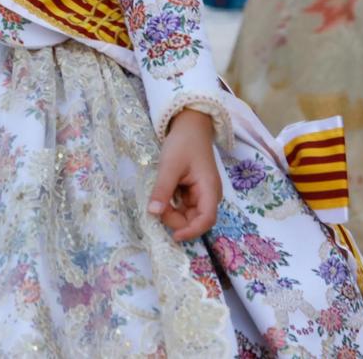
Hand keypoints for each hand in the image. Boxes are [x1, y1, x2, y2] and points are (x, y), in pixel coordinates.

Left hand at [148, 109, 221, 242]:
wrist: (190, 125)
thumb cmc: (183, 143)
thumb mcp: (170, 165)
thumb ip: (162, 190)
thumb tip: (153, 213)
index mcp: (209, 189)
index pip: (206, 219)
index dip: (191, 231)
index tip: (173, 236)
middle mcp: (208, 195)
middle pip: (195, 220)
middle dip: (176, 219)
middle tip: (157, 207)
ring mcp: (202, 194)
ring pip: (187, 215)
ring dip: (172, 212)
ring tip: (159, 197)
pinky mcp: (194, 192)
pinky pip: (183, 206)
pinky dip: (172, 205)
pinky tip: (163, 195)